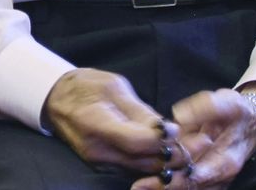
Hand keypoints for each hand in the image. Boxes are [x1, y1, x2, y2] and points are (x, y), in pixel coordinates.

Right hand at [42, 68, 188, 176]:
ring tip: (193, 147)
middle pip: (142, 162)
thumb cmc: (84, 86)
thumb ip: (138, 110)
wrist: (55, 100)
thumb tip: (165, 127)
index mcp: (96, 125)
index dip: (160, 138)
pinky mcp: (104, 166)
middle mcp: (99, 151)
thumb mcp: (112, 86)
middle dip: (173, 154)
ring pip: (141, 169)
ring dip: (168, 161)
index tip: (178, 129)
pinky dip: (154, 161)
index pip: (134, 141)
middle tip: (200, 142)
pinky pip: (134, 168)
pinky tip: (172, 151)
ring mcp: (100, 162)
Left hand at [131, 88, 255, 189]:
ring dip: (164, 188)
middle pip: (189, 188)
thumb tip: (178, 115)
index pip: (197, 176)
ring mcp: (211, 180)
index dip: (176, 179)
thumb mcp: (227, 102)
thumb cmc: (238, 112)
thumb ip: (204, 107)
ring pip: (188, 189)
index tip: (156, 176)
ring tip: (139, 187)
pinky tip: (150, 183)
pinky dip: (170, 184)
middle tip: (138, 187)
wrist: (250, 122)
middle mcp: (218, 177)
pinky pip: (187, 185)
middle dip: (163, 187)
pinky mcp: (204, 177)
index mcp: (225, 161)